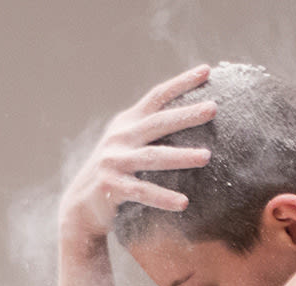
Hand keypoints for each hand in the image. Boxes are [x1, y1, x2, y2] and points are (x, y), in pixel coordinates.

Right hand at [58, 65, 217, 243]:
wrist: (81, 204)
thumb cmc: (115, 171)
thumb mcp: (128, 143)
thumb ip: (150, 129)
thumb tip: (193, 115)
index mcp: (128, 122)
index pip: (157, 96)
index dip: (181, 82)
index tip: (207, 70)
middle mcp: (120, 137)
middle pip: (158, 122)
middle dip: (186, 114)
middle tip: (213, 108)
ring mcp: (114, 161)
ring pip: (153, 157)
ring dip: (181, 156)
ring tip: (207, 157)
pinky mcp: (111, 186)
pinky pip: (142, 192)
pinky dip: (163, 198)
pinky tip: (184, 203)